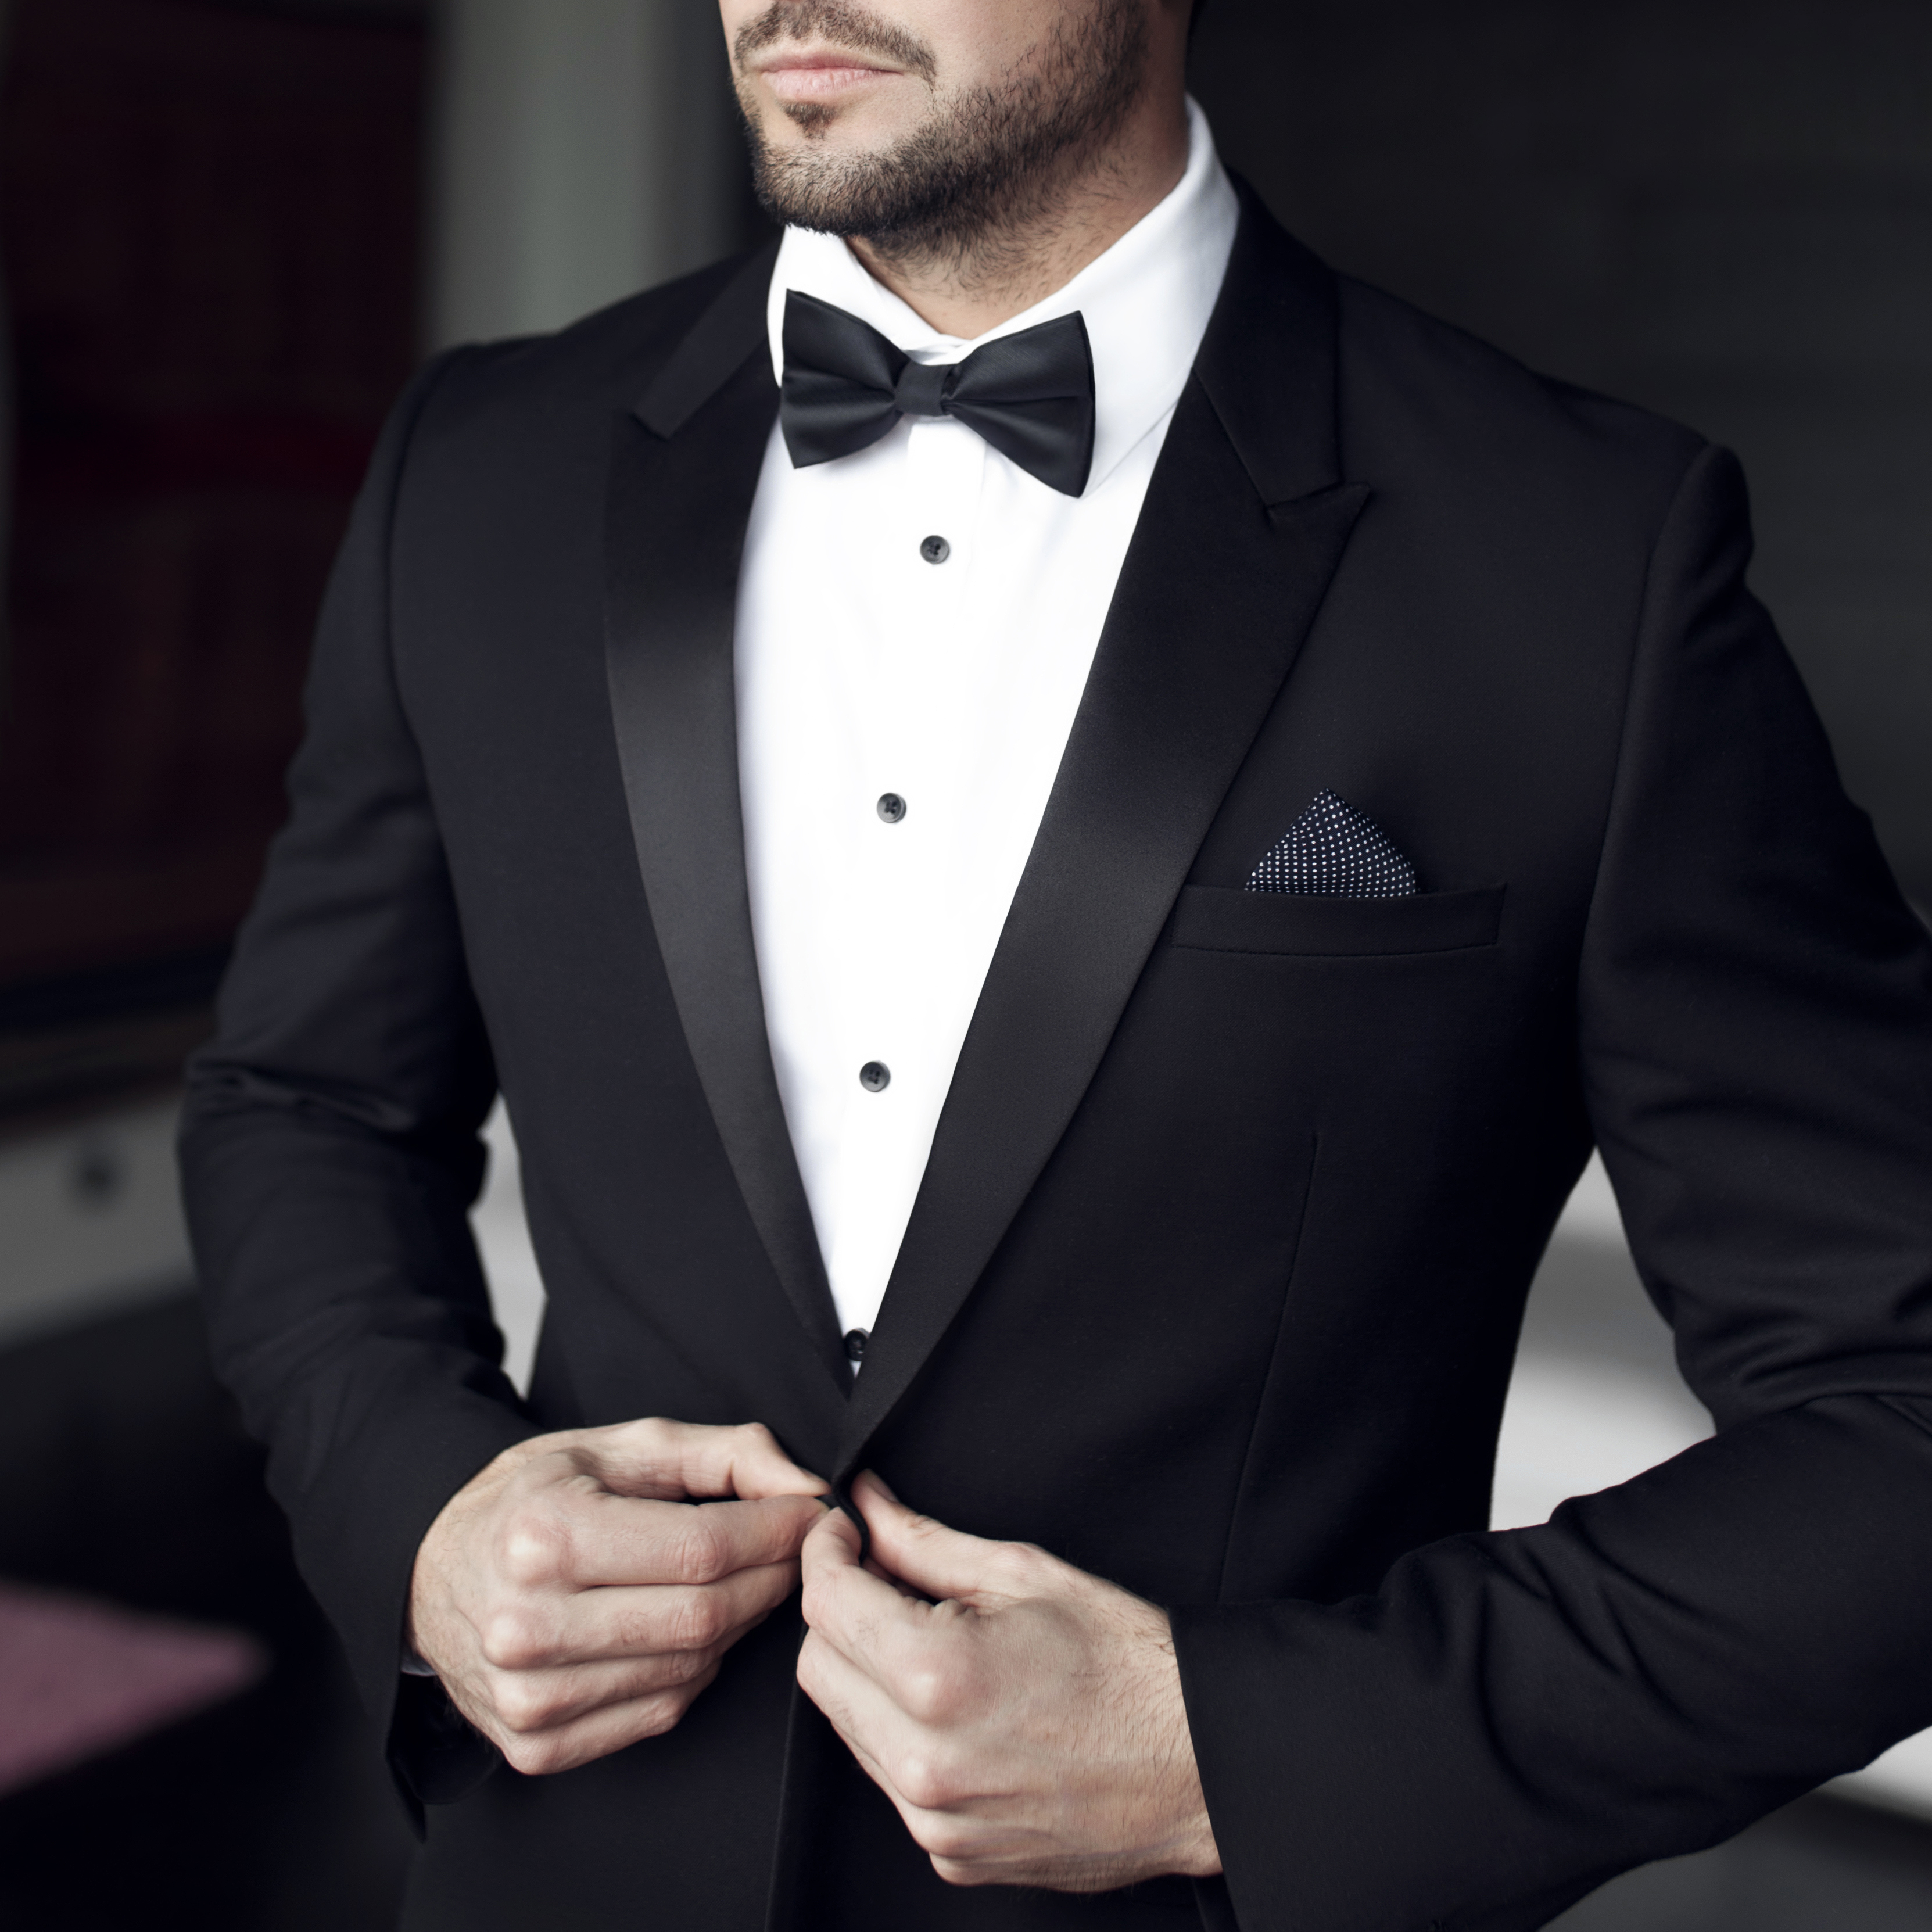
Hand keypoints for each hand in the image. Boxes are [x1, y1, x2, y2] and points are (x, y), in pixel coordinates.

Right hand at [409, 1418, 827, 1774]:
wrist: (429, 1570)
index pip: (703, 1549)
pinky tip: (682, 1632)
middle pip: (703, 1616)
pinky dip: (692, 1673)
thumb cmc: (532, 1500)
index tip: (812, 1514)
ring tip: (735, 1583)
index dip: (778, 1532)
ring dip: (737, 1626)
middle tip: (791, 1550)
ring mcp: (527, 1696)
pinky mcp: (534, 1745)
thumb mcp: (619, 1448)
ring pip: (690, 1671)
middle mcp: (528, 1624)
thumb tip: (806, 1485)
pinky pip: (657, 1714)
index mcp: (545, 1536)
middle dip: (771, 1579)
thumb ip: (724, 1452)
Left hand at [796, 1472, 1219, 1891]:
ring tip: (936, 1644)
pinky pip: (889, 1781)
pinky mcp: (950, 1857)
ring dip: (869, 1677)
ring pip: (848, 1727)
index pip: (826, 1605)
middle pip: (819, 1669)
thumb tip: (869, 1507)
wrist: (1196, 1764)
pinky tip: (959, 1709)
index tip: (843, 1532)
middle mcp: (922, 1761)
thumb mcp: (1023, 1574)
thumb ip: (924, 1543)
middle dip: (840, 1614)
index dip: (826, 1553)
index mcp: (936, 1679)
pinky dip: (904, 1736)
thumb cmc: (1126, 1665)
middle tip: (888, 1581)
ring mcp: (934, 1821)